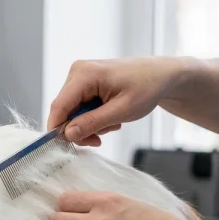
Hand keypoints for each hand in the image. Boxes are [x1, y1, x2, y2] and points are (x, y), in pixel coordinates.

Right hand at [47, 57, 184, 145]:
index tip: (66, 147)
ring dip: (88, 124)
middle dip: (80, 129)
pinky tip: (108, 116)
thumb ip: (92, 123)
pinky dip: (92, 117)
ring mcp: (80, 76)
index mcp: (85, 74)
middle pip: (64, 111)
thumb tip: (67, 134)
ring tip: (112, 123)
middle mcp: (78, 72)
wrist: (161, 75)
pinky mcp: (84, 82)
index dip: (57, 129)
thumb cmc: (147, 87)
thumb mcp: (121, 110)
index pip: (59, 106)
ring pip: (71, 112)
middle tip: (99, 139)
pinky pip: (79, 107)